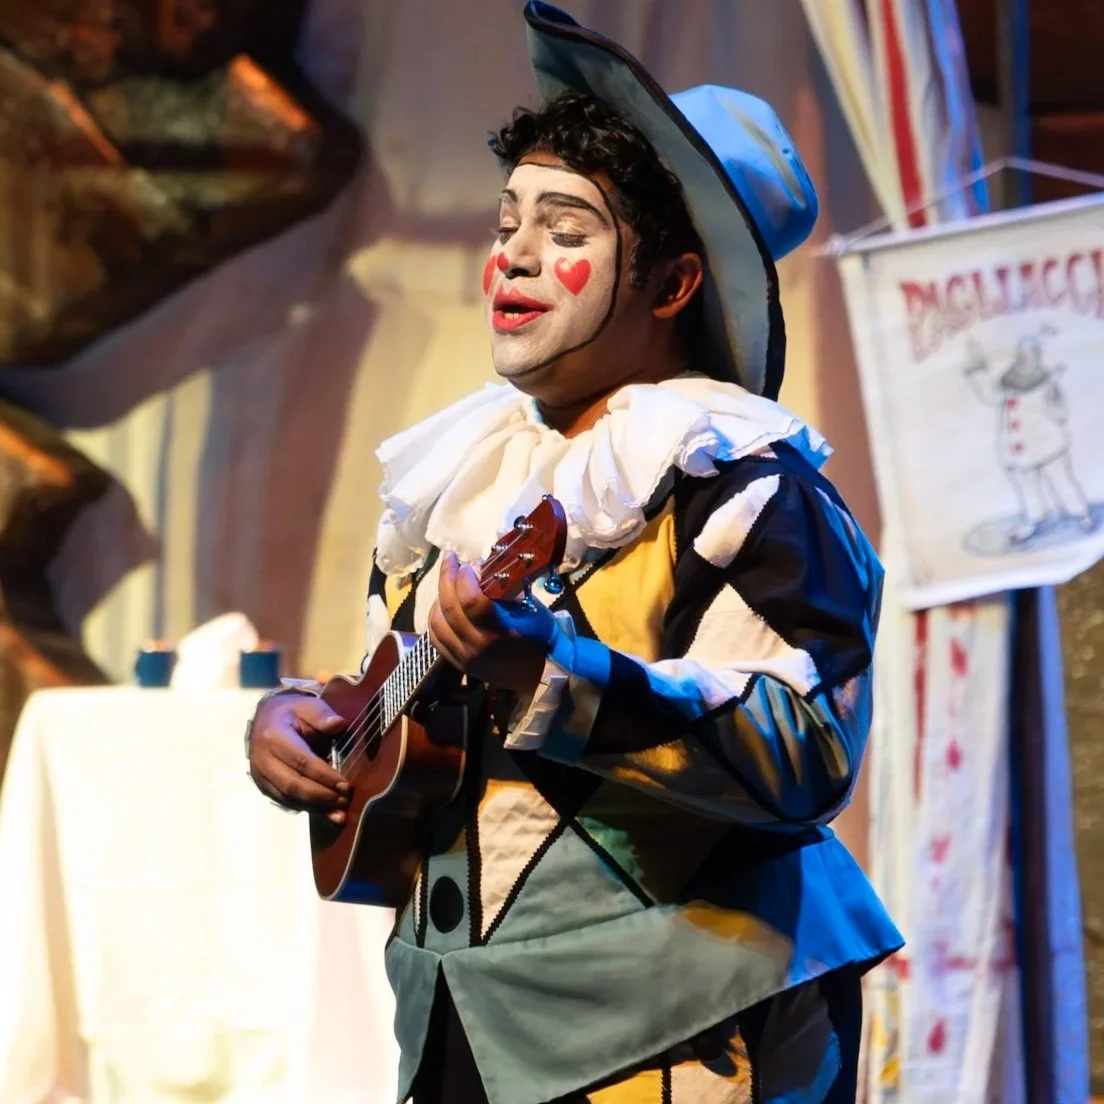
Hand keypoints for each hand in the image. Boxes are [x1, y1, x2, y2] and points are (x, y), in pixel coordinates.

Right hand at [247, 691, 350, 823]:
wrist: (266, 717)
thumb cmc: (292, 712)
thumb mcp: (308, 706)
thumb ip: (322, 715)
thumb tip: (338, 724)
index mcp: (274, 737)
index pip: (301, 762)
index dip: (324, 776)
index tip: (346, 785)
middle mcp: (262, 759)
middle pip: (293, 785)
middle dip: (321, 796)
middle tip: (344, 800)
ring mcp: (260, 775)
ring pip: (287, 797)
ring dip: (315, 807)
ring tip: (339, 812)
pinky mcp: (263, 785)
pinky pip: (284, 802)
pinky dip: (306, 809)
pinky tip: (325, 813)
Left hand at [428, 552, 552, 693]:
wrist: (539, 676)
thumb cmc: (539, 638)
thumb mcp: (531, 610)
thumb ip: (506, 591)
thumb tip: (484, 568)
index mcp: (497, 632)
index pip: (470, 599)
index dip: (465, 576)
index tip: (471, 563)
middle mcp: (475, 646)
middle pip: (449, 606)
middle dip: (447, 576)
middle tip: (450, 558)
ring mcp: (463, 657)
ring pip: (437, 622)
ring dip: (439, 596)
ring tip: (448, 582)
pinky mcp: (458, 663)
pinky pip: (436, 637)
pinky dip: (435, 617)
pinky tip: (442, 605)